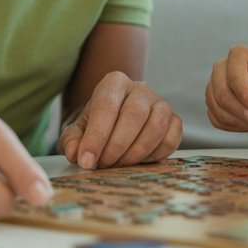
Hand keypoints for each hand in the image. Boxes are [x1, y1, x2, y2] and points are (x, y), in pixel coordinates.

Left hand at [58, 71, 181, 169]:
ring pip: (156, 126)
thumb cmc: (98, 126)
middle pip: (134, 114)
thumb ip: (71, 141)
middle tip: (104, 164)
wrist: (118, 123)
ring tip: (119, 164)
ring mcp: (161, 104)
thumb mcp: (78, 131)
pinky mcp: (175, 121)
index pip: (107, 105)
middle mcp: (140, 89)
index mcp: (114, 83)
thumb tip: (76, 153)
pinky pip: (171, 138)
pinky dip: (154, 155)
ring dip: (136, 152)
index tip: (86, 160)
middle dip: (117, 146)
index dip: (96, 136)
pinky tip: (138, 161)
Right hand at [205, 44, 247, 145]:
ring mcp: (213, 84)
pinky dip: (232, 124)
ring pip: (216, 106)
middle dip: (241, 109)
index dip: (243, 90)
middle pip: (221, 91)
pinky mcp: (210, 101)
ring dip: (238, 118)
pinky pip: (215, 117)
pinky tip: (245, 120)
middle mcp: (222, 66)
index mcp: (240, 54)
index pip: (234, 73)